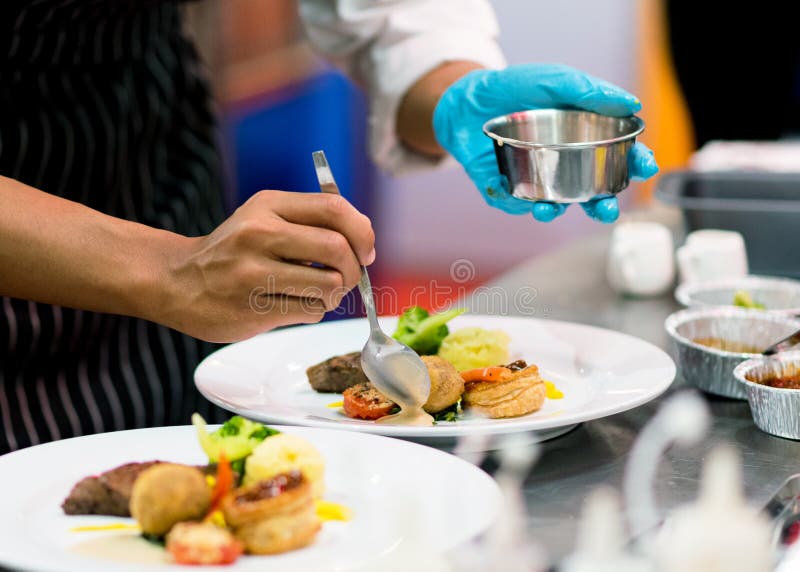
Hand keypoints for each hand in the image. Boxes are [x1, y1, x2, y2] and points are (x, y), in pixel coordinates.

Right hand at [157, 191, 374, 342]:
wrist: (176, 281)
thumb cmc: (233, 250)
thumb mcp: (263, 217)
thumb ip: (310, 220)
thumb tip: (364, 241)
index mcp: (268, 206)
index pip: (334, 209)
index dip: (362, 232)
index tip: (365, 250)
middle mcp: (259, 235)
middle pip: (338, 249)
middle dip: (354, 269)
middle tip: (346, 278)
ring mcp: (253, 273)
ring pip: (329, 286)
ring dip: (334, 295)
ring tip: (316, 292)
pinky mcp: (253, 309)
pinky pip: (311, 312)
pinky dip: (313, 310)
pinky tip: (292, 304)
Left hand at [432, 63, 658, 222]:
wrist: (465, 100)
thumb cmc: (513, 88)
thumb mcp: (552, 81)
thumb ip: (587, 90)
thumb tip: (631, 105)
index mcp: (582, 138)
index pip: (619, 156)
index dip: (636, 163)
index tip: (645, 166)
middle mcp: (564, 163)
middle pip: (594, 192)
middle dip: (604, 206)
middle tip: (607, 208)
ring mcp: (537, 179)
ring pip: (557, 206)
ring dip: (558, 212)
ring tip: (551, 209)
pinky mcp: (508, 190)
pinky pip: (517, 204)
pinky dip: (518, 203)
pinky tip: (516, 196)